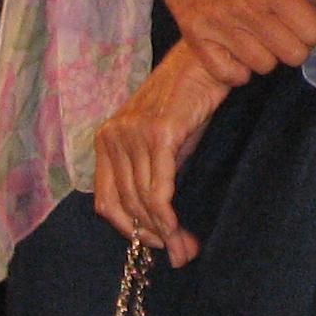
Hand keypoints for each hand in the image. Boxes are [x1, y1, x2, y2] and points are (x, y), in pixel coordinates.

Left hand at [92, 41, 229, 265]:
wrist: (208, 59)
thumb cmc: (190, 99)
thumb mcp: (164, 140)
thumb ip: (153, 174)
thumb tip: (161, 223)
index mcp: (107, 139)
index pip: (107, 200)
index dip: (128, 229)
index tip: (154, 245)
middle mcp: (113, 137)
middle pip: (126, 205)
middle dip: (153, 237)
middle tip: (182, 256)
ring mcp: (134, 135)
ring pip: (143, 202)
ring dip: (165, 232)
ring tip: (187, 249)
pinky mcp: (159, 134)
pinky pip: (158, 189)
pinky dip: (168, 216)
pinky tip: (180, 230)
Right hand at [133, 0, 315, 85]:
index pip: (312, 32)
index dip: (314, 26)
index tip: (302, 15)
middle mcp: (246, 10)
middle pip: (293, 55)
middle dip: (296, 42)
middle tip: (284, 25)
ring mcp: (218, 26)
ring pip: (264, 66)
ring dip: (268, 53)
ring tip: (261, 33)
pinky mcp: (194, 35)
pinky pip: (226, 74)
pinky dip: (237, 67)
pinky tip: (238, 48)